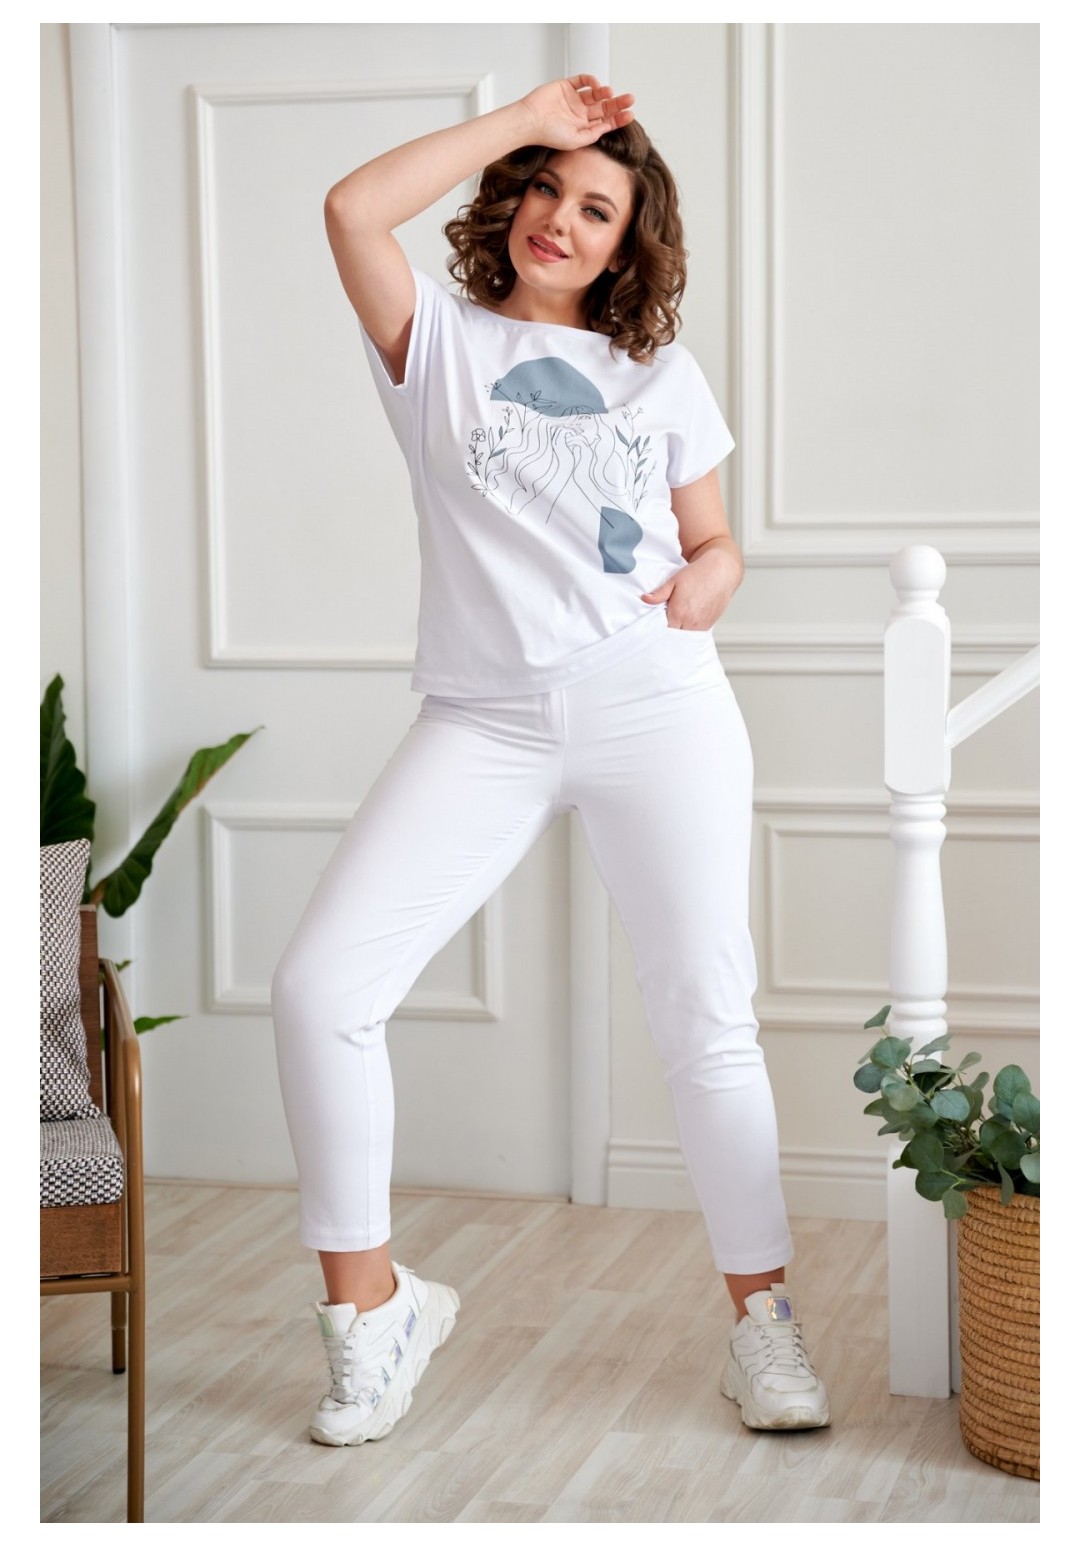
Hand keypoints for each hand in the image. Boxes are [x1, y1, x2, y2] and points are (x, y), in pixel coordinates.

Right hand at [519, 76, 634, 150]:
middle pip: (603, 107)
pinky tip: (595, 84)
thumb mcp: (575, 140)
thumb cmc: (548, 134)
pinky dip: (590, 80)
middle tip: (630, 99)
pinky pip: (581, 80)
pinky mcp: (565, 86)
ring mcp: (573, 99)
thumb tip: (608, 126)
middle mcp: (579, 113)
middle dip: (617, 103)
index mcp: (583, 127)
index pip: (605, 121)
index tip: (630, 115)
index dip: (618, 118)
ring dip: (604, 92)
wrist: (530, 121)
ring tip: (609, 93)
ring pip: (594, 93)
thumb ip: (592, 134)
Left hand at [642, 548, 741, 630]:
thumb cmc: (698, 574)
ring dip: (679, 631)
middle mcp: (690, 622)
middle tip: (663, 623)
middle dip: (667, 631)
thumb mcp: (674, 581)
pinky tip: (685, 621)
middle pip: (673, 636)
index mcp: (679, 613)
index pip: (662, 630)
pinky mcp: (709, 625)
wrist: (721, 572)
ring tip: (675, 621)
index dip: (657, 628)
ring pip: (684, 636)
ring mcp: (701, 625)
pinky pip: (695, 634)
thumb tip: (645, 599)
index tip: (653, 624)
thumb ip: (659, 594)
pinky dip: (689, 630)